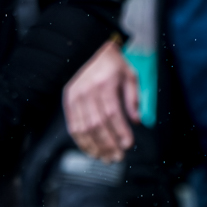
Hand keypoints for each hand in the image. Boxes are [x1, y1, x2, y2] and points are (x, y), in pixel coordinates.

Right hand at [62, 39, 138, 162]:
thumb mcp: (129, 75)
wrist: (89, 49)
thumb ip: (133, 98)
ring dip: (95, 147)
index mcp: (105, 84)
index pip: (113, 113)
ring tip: (104, 158)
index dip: (120, 132)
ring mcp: (76, 98)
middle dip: (108, 145)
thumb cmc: (111, 63)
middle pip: (97, 125)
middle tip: (117, 157)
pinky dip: (81, 141)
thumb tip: (137, 121)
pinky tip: (90, 150)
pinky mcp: (69, 101)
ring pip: (84, 128)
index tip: (128, 144)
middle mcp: (88, 92)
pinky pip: (73, 126)